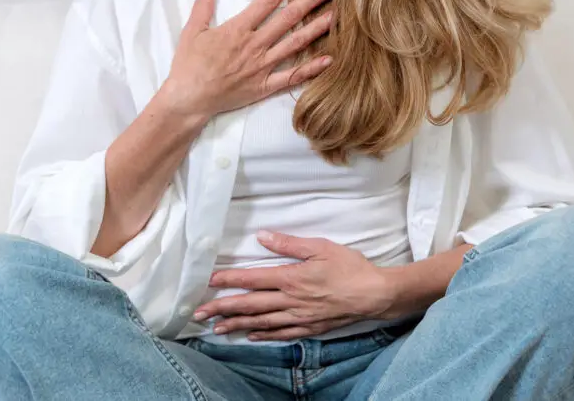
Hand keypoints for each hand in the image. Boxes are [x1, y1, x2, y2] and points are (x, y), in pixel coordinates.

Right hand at [162, 0, 334, 119]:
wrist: (188, 99)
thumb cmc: (188, 65)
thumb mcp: (191, 31)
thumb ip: (203, 5)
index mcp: (237, 29)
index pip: (267, 1)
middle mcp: (254, 45)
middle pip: (288, 19)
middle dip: (310, 1)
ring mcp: (262, 67)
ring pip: (295, 45)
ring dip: (316, 29)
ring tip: (334, 16)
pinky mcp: (264, 86)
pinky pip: (292, 77)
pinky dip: (310, 69)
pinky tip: (328, 60)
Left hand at [192, 231, 394, 341]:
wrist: (374, 294)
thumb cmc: (349, 267)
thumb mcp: (320, 247)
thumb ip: (289, 244)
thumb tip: (262, 237)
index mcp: (291, 278)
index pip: (252, 279)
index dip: (229, 280)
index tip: (209, 281)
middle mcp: (290, 300)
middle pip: (250, 305)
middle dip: (223, 309)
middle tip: (200, 314)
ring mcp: (299, 317)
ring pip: (262, 322)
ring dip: (238, 325)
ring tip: (218, 328)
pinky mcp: (310, 327)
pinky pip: (282, 333)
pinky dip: (264, 336)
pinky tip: (252, 336)